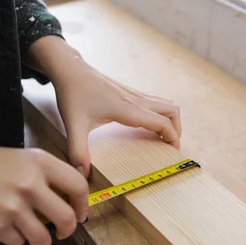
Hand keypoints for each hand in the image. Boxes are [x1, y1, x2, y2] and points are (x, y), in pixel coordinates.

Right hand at [0, 143, 87, 244]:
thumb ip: (43, 175)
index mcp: (38, 162)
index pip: (77, 186)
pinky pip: (17, 241)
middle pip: (66, 218)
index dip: (83, 204)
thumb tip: (68, 200)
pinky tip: (1, 224)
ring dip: (41, 240)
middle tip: (62, 231)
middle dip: (68, 230)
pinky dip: (13, 238)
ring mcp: (13, 208)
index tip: (80, 213)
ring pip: (43, 238)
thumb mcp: (17, 158)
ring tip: (31, 233)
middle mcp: (29, 184)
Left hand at [26, 36, 181, 176]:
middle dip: (176, 129)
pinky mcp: (129, 92)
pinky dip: (160, 114)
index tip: (174, 153)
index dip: (173, 138)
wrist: (69, 69)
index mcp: (127, 109)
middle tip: (170, 146)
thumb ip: (78, 152)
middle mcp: (135, 100)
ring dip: (170, 120)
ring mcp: (134, 94)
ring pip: (165, 104)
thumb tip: (81, 175)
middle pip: (171, 110)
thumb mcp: (73, 126)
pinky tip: (147, 126)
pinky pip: (154, 102)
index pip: (162, 122)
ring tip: (163, 138)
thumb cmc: (72, 95)